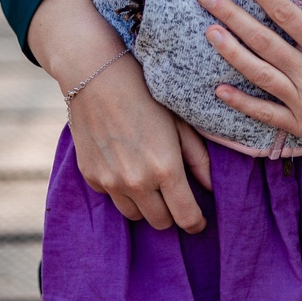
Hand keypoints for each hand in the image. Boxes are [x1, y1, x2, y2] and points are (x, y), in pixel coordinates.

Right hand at [28, 0, 211, 231]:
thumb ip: (197, 158)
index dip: (196, 223)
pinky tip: (127, 167)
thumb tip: (210, 187)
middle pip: (160, 222)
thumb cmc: (147, 94)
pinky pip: (112, 197)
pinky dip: (123, 191)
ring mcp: (110, 182)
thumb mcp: (180, 122)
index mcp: (165, 169)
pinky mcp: (91, 176)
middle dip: (172, 214)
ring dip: (147, 206)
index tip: (199, 221)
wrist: (97, 77)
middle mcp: (137, 182)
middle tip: (176, 198)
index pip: (186, 217)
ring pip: (134, 215)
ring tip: (152, 183)